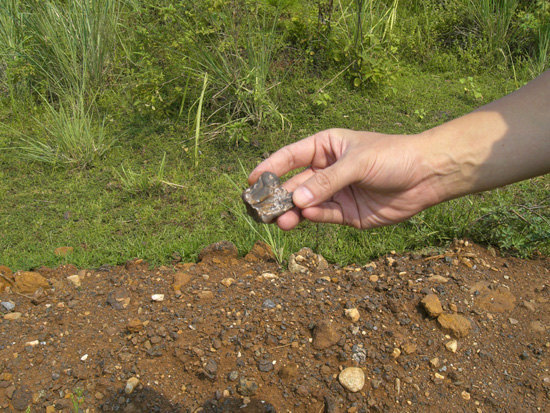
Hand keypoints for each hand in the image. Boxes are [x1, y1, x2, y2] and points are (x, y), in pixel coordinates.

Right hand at [249, 129, 439, 229]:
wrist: (427, 176)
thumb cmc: (393, 156)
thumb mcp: (357, 163)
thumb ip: (327, 182)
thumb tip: (296, 199)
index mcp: (326, 147)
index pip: (291, 156)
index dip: (270, 167)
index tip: (251, 180)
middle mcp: (327, 170)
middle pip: (294, 183)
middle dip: (278, 195)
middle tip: (260, 209)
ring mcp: (335, 193)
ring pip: (306, 203)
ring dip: (292, 211)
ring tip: (280, 220)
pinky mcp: (346, 213)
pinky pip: (323, 216)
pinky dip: (314, 217)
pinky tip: (306, 216)